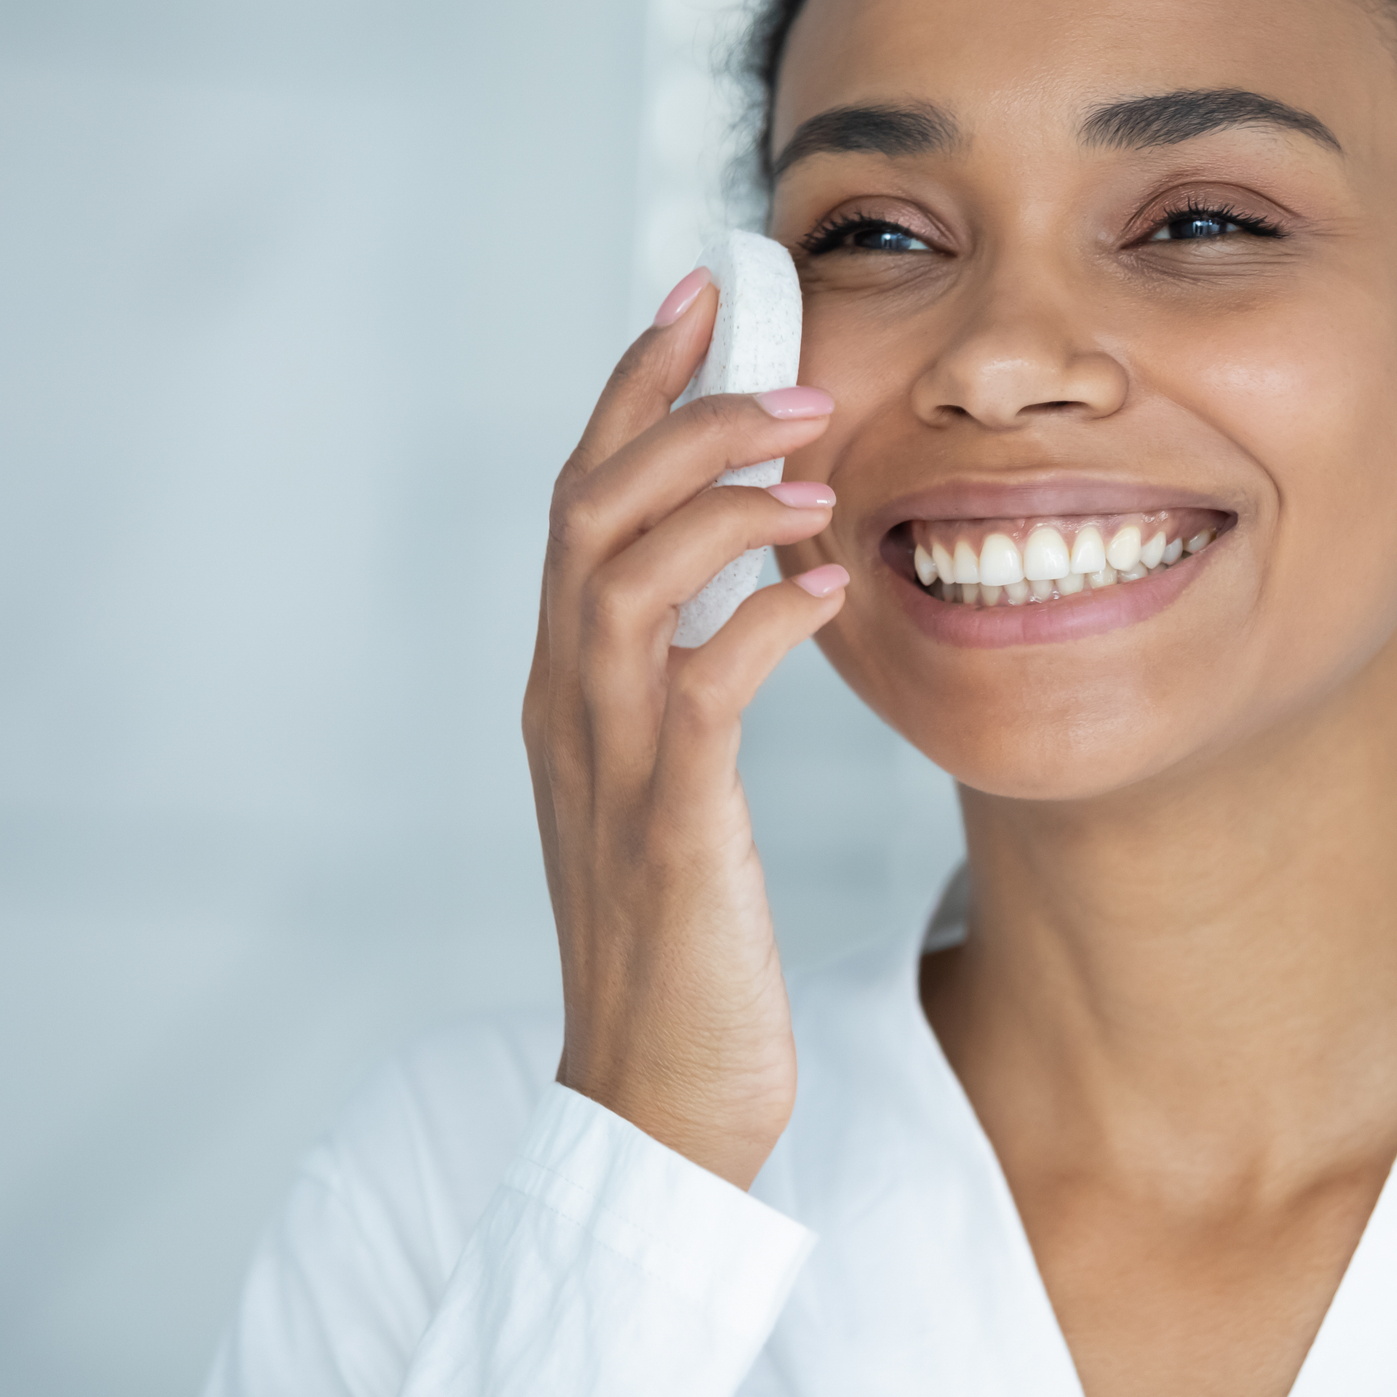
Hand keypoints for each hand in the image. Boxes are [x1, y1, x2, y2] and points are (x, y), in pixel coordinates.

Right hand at [523, 269, 843, 1187]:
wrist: (656, 1100)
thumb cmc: (683, 938)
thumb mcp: (676, 782)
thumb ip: (693, 674)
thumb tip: (770, 573)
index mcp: (568, 686)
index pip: (580, 499)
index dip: (632, 388)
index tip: (698, 296)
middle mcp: (568, 707)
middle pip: (588, 510)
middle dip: (680, 416)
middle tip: (791, 370)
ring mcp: (607, 765)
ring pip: (624, 576)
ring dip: (723, 500)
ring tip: (819, 469)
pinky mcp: (669, 829)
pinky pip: (702, 689)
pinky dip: (762, 618)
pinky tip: (829, 589)